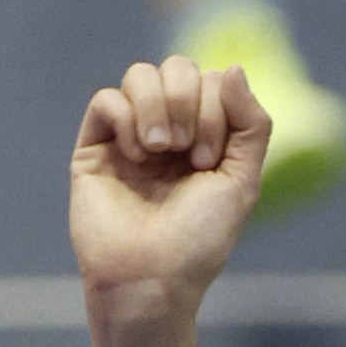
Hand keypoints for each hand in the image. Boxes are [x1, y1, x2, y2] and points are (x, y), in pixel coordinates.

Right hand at [70, 55, 271, 308]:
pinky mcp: (95, 146)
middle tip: (186, 152)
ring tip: (160, 149)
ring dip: (157, 105)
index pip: (211, 81)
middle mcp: (169, 131)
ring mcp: (131, 136)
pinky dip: (125, 119)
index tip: (208, 161)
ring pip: (139, 75)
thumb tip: (233, 67)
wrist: (151, 279)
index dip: (215, 108)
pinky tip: (135, 156)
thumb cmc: (198, 241)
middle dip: (187, 101)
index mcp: (206, 138)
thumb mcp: (241, 182)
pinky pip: (106, 100)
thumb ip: (250, 125)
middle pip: (176, 68)